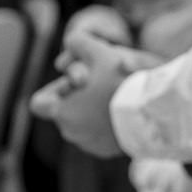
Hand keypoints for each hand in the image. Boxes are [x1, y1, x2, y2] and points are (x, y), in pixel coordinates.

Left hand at [33, 33, 130, 157]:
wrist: (152, 114)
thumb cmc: (122, 82)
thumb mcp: (99, 52)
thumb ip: (79, 42)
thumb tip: (71, 40)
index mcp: (61, 112)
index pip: (39, 103)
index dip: (54, 89)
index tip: (73, 82)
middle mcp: (71, 133)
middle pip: (64, 111)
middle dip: (76, 98)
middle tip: (99, 84)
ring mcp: (89, 145)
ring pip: (82, 124)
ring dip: (92, 112)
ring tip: (113, 97)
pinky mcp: (107, 152)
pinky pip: (99, 135)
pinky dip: (106, 125)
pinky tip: (122, 112)